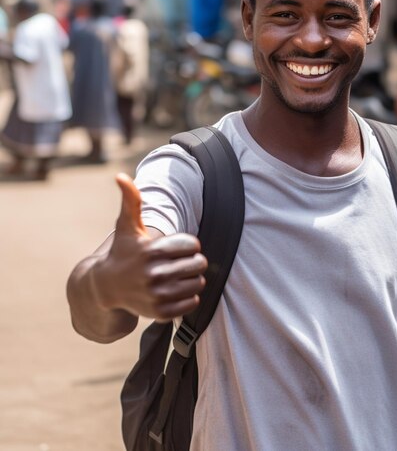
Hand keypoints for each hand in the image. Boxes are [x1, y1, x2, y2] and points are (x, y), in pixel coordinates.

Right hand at [94, 173, 207, 321]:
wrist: (105, 288)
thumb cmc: (123, 252)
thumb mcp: (127, 226)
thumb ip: (130, 200)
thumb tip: (121, 176)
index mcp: (152, 250)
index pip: (194, 244)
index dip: (188, 245)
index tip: (175, 248)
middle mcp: (154, 274)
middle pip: (199, 264)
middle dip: (193, 262)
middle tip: (179, 263)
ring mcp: (157, 295)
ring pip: (198, 283)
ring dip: (192, 279)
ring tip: (177, 277)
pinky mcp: (160, 313)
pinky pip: (193, 302)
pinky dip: (189, 297)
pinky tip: (174, 292)